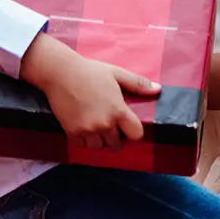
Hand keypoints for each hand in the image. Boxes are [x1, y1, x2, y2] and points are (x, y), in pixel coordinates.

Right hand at [19, 33, 159, 150]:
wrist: (60, 73)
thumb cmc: (90, 71)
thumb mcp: (117, 74)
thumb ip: (138, 84)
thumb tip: (158, 90)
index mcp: (118, 111)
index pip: (136, 134)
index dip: (133, 131)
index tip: (128, 125)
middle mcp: (104, 124)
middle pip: (116, 144)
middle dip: (116, 137)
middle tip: (110, 126)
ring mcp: (87, 130)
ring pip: (98, 147)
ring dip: (99, 141)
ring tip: (97, 128)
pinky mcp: (72, 132)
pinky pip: (82, 145)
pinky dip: (84, 140)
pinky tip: (84, 128)